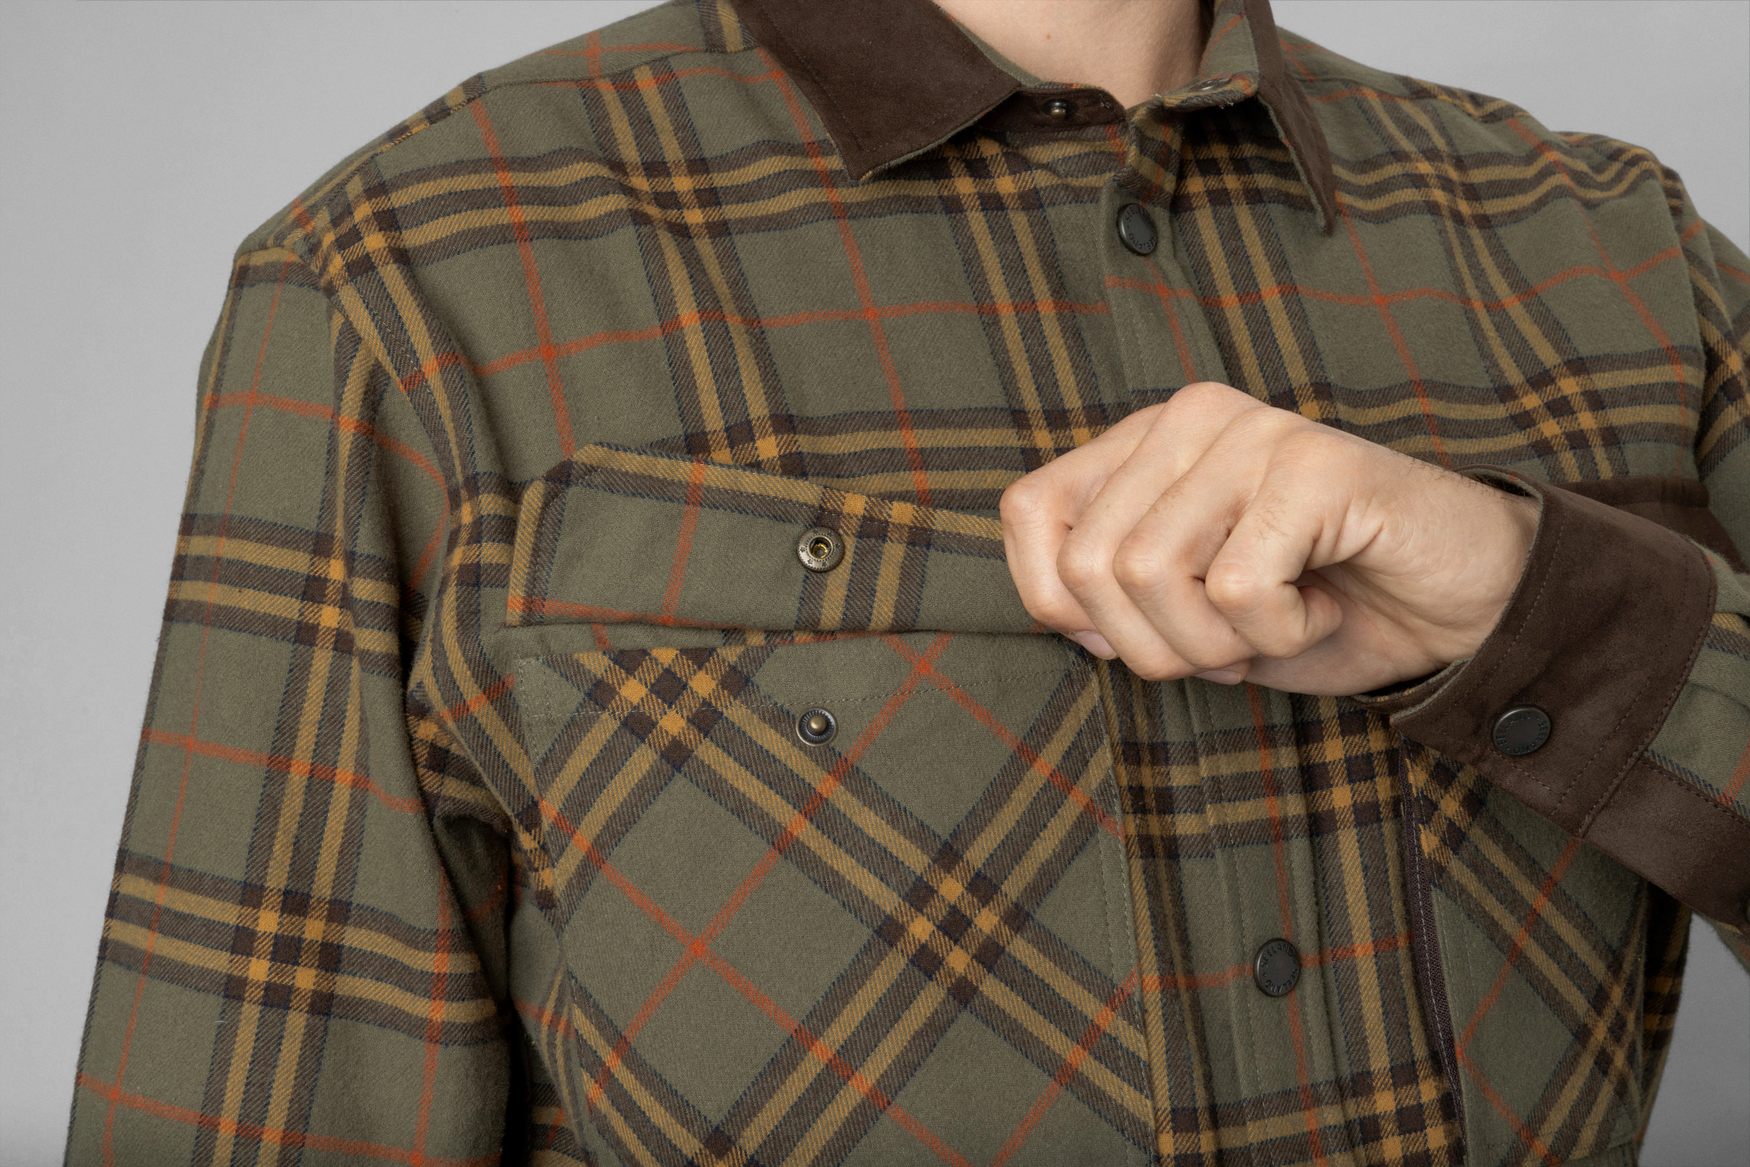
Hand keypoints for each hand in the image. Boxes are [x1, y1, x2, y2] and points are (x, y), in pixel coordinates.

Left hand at [998, 382, 1539, 695]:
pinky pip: (1238, 589)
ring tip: (1278, 621)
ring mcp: (1253, 431)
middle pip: (1089, 563)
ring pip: (1152, 575)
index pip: (1028, 512)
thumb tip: (1064, 615)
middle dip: (1153, 645)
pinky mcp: (1315, 463)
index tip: (1140, 634)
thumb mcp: (1193, 616)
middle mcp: (1190, 417)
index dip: (1058, 601)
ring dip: (1217, 643)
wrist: (1464, 606)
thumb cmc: (1323, 608)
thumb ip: (1112, 603)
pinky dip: (1280, 636)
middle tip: (1229, 643)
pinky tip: (1323, 607)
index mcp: (1146, 442)